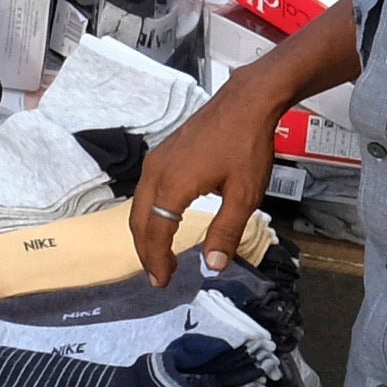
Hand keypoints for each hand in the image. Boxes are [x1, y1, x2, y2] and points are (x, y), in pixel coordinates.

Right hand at [126, 101, 260, 289]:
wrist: (244, 104)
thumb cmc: (246, 148)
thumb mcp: (244, 195)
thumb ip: (227, 231)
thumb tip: (213, 265)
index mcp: (173, 185)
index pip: (156, 231)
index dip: (157, 259)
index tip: (163, 283)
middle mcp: (156, 173)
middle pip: (139, 220)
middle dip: (146, 251)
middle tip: (158, 276)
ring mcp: (156, 161)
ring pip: (139, 205)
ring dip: (146, 233)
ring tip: (161, 255)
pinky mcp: (162, 155)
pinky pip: (146, 192)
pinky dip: (150, 215)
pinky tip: (164, 222)